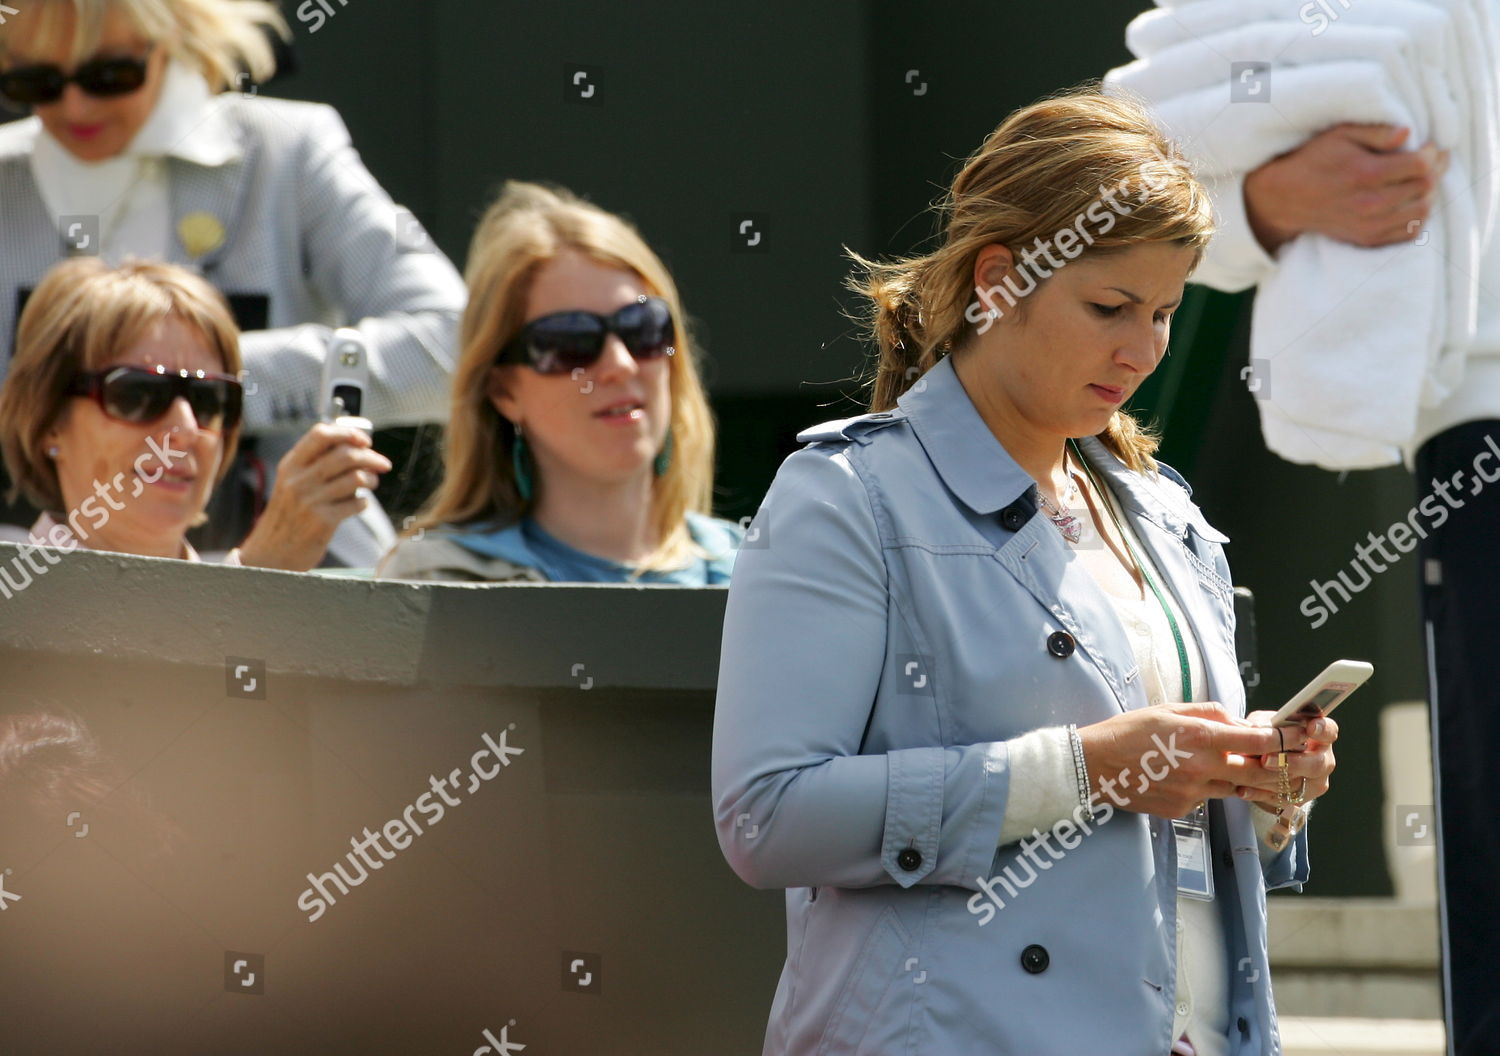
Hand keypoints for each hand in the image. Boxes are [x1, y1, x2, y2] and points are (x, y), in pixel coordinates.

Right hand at [236, 423, 391, 570]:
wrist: (271, 554)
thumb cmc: (288, 515)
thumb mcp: (291, 483)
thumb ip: (315, 463)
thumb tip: (355, 445)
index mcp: (291, 465)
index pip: (321, 434)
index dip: (348, 433)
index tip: (364, 440)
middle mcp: (299, 480)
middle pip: (345, 454)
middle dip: (371, 457)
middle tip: (382, 464)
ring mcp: (311, 500)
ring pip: (356, 477)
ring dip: (371, 479)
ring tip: (371, 483)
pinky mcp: (323, 521)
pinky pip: (356, 503)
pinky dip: (363, 502)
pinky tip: (358, 504)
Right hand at [1075, 703, 1309, 819]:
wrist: (1093, 766)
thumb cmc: (1127, 732)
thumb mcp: (1168, 710)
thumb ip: (1209, 714)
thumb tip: (1239, 721)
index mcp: (1200, 737)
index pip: (1259, 740)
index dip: (1286, 739)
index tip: (1302, 736)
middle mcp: (1202, 768)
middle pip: (1260, 772)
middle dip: (1285, 767)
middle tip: (1300, 762)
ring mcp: (1193, 793)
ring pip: (1236, 788)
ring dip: (1246, 779)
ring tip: (1249, 769)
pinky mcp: (1183, 809)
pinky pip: (1208, 799)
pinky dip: (1210, 788)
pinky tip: (1190, 777)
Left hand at [1233, 710, 1338, 813]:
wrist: (1267, 765)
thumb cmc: (1271, 736)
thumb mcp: (1266, 724)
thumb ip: (1264, 723)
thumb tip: (1257, 729)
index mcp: (1320, 738)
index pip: (1329, 732)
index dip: (1322, 729)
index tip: (1310, 728)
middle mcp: (1322, 761)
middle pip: (1315, 764)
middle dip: (1290, 761)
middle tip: (1266, 759)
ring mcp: (1313, 784)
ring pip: (1296, 784)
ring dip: (1269, 779)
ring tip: (1246, 772)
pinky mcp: (1298, 800)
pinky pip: (1278, 799)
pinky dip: (1258, 794)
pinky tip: (1243, 789)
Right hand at [1243, 123, 1448, 252]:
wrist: (1286, 198)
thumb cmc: (1315, 159)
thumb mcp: (1341, 134)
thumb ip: (1377, 132)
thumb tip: (1409, 133)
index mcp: (1366, 174)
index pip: (1421, 166)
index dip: (1432, 153)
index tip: (1427, 146)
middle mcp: (1370, 203)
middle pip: (1425, 188)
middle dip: (1434, 171)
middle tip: (1430, 160)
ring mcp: (1369, 225)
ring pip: (1423, 212)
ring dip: (1428, 194)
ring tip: (1421, 181)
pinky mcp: (1367, 238)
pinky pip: (1410, 233)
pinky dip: (1418, 217)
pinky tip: (1411, 202)